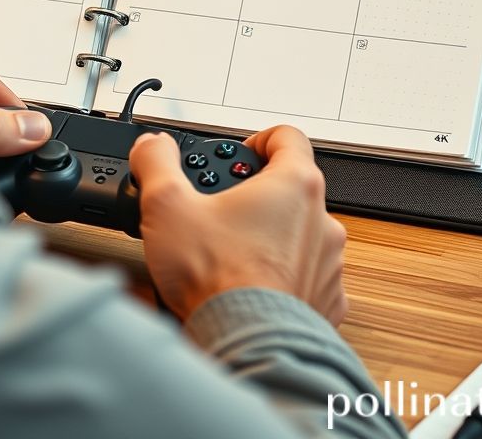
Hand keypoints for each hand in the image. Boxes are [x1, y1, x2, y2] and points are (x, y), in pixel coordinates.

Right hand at [128, 125, 347, 323]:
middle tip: (222, 211)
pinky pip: (306, 277)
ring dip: (271, 238)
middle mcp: (322, 220)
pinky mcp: (326, 302)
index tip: (239, 156)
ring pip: (301, 234)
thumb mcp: (167, 205)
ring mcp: (329, 264)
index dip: (258, 140)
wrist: (246, 344)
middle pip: (292, 188)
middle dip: (256, 196)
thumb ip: (157, 163)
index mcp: (295, 184)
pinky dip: (282, 278)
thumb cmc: (217, 278)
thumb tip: (152, 146)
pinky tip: (249, 286)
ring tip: (231, 253)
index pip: (288, 137)